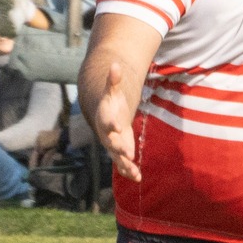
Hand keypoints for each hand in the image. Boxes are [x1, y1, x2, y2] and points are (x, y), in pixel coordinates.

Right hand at [91, 59, 142, 182]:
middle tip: (128, 153)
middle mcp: (106, 135)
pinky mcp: (119, 153)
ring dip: (125, 165)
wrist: (105, 118)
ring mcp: (112, 145)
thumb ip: (113, 80)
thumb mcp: (112, 91)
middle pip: (111, 142)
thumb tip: (115, 65)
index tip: (117, 125)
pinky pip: (123, 164)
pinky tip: (138, 178)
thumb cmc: (110, 104)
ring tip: (135, 173)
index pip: (106, 121)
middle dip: (119, 148)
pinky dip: (129, 171)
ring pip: (116, 157)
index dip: (111, 123)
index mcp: (105, 119)